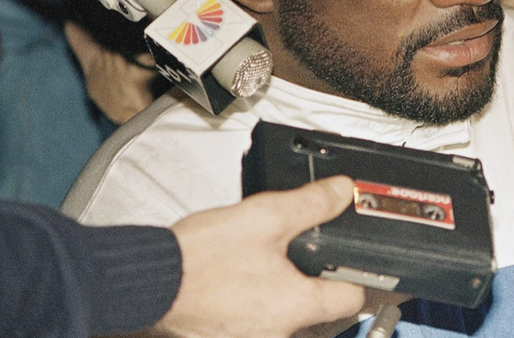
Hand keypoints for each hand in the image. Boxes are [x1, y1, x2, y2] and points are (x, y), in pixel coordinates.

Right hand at [158, 176, 364, 337]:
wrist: (148, 281)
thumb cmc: (198, 259)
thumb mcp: (265, 216)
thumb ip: (311, 203)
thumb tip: (342, 191)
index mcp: (295, 306)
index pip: (354, 298)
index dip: (362, 273)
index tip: (364, 259)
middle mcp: (277, 333)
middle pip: (319, 306)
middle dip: (316, 276)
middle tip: (307, 249)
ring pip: (287, 312)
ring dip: (284, 286)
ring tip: (268, 258)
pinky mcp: (228, 336)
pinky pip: (257, 317)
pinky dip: (257, 297)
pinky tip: (243, 274)